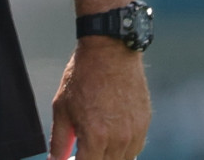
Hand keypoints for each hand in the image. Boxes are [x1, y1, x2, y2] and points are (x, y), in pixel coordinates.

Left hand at [48, 38, 150, 159]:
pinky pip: (135, 150)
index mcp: (95, 135)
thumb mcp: (62, 107)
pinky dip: (122, 151)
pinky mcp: (144, 125)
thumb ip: (59, 139)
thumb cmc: (83, 76)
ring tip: (94, 144)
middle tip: (80, 152)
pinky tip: (109, 139)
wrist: (110, 53)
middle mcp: (118, 139)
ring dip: (107, 158)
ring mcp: (134, 133)